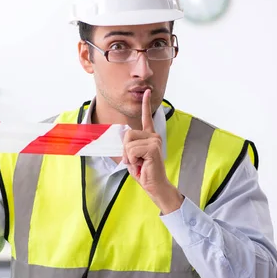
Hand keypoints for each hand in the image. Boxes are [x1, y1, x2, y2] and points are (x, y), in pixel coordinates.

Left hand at [122, 89, 183, 213]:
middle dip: (126, 150)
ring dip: (129, 156)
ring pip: (128, 143)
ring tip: (139, 163)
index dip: (146, 104)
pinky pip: (132, 150)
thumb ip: (128, 144)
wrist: (154, 185)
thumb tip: (122, 135)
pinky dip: (132, 160)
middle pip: (127, 134)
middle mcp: (153, 136)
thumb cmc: (143, 171)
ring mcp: (155, 141)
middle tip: (135, 160)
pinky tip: (142, 165)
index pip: (147, 118)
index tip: (146, 92)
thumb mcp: (132, 156)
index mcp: (149, 136)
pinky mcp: (153, 147)